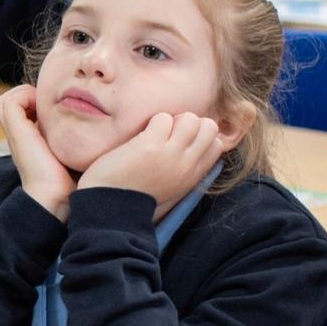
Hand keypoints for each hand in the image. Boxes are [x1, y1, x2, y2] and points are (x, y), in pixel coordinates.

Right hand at [0, 84, 72, 218]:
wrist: (58, 199)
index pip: (25, 111)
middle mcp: (20, 136)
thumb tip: (109, 127)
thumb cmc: (75, 181)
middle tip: (57, 103)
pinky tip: (48, 110)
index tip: (64, 107)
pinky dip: (26, 96)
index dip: (41, 103)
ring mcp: (15, 133)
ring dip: (28, 95)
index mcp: (32, 141)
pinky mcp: (16, 131)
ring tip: (50, 105)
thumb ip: (83, 140)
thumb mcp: (79, 155)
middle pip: (13, 104)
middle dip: (33, 96)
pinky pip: (10, 102)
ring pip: (9, 101)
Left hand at [80, 109, 226, 214]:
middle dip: (189, 122)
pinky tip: (140, 136)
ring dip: (171, 120)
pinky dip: (151, 122)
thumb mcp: (172, 189)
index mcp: (193, 176)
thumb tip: (190, 149)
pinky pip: (163, 118)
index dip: (200, 135)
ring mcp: (170, 154)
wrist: (110, 208)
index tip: (181, 140)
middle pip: (209, 126)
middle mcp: (187, 164)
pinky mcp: (150, 145)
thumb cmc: (135, 197)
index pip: (216, 145)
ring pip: (189, 118)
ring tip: (155, 133)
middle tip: (169, 133)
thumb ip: (184, 171)